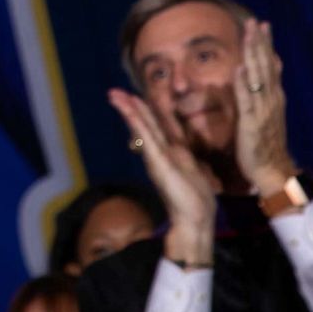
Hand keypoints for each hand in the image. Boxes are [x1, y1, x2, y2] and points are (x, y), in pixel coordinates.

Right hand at [109, 87, 216, 265]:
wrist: (195, 219)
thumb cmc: (198, 199)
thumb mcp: (195, 171)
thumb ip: (186, 158)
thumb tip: (184, 152)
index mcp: (173, 151)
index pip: (158, 125)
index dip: (147, 109)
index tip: (135, 95)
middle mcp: (161, 151)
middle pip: (146, 123)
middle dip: (131, 106)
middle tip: (115, 92)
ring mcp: (157, 156)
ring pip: (142, 128)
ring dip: (129, 110)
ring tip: (115, 95)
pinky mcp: (158, 162)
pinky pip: (147, 138)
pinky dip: (137, 123)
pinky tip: (130, 111)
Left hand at [232, 19, 293, 194]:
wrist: (271, 169)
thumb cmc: (262, 143)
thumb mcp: (261, 113)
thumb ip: (256, 94)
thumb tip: (248, 73)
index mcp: (272, 97)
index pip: (269, 65)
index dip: (265, 45)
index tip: (262, 25)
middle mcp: (271, 99)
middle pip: (266, 66)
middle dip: (260, 43)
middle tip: (257, 22)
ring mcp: (263, 110)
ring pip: (259, 77)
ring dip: (254, 55)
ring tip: (250, 35)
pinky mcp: (252, 122)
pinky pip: (248, 99)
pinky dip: (244, 83)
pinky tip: (240, 69)